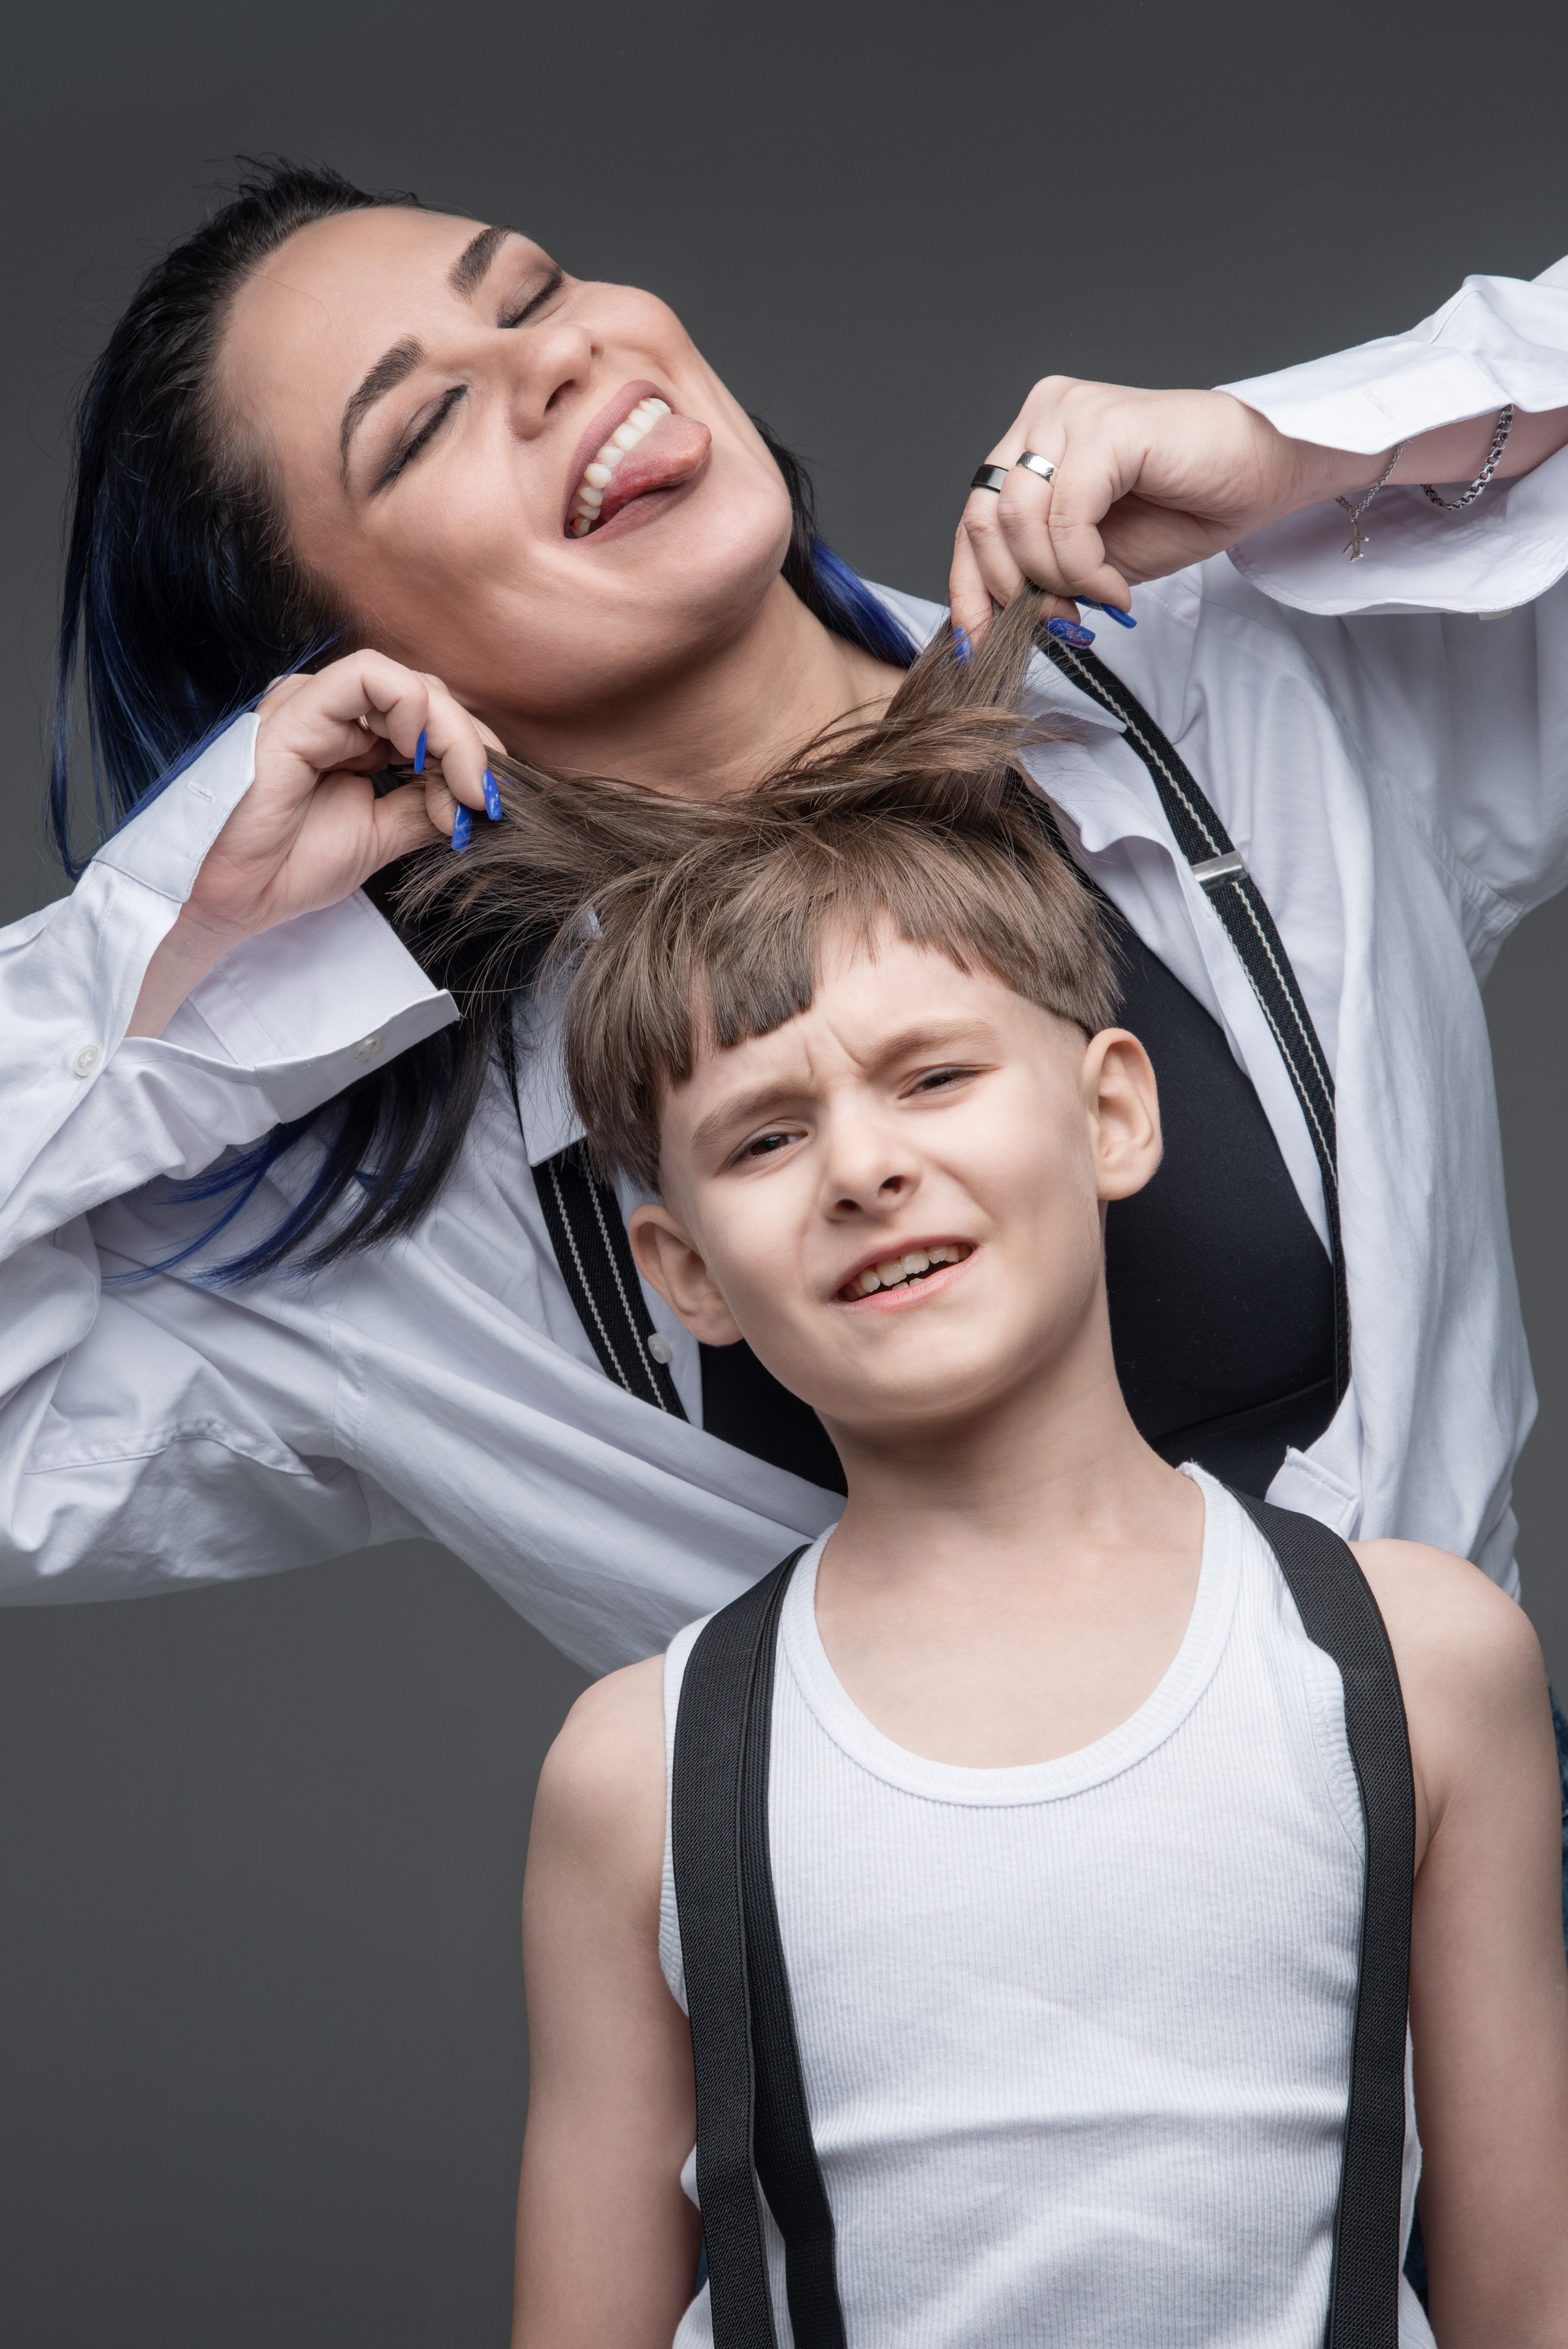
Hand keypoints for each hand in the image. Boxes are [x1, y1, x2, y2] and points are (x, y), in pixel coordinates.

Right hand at [128, 652, 499, 1034]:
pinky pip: (369, 678)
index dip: (472, 753)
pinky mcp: (298, 709)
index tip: (491, 804)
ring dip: (452, 735)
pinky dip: (414, 711)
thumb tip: (480, 797)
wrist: (231, 899)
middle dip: (470, 747)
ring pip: (408, 685)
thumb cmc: (289, 866)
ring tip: (462, 790)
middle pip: (427, 698)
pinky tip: (424, 759)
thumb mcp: (383, 834)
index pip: (431, 717)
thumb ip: (427, 805)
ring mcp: (314, 704)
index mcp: (352, 734)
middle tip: (484, 801)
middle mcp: (334, 711)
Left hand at [949, 380, 1352, 637]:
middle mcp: (1044, 414)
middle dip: (1013, 590)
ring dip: (1057, 581)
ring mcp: (1072, 412)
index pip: (974, 518)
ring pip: (1020, 521)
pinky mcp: (1107, 426)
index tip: (975, 643)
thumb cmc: (1188, 508)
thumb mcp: (1095, 559)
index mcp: (1033, 439)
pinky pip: (1067, 516)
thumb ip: (1043, 573)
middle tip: (1060, 620)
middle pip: (984, 519)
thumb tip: (999, 619)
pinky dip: (1086, 568)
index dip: (968, 587)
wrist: (1266, 478)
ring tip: (1101, 597)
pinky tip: (1116, 587)